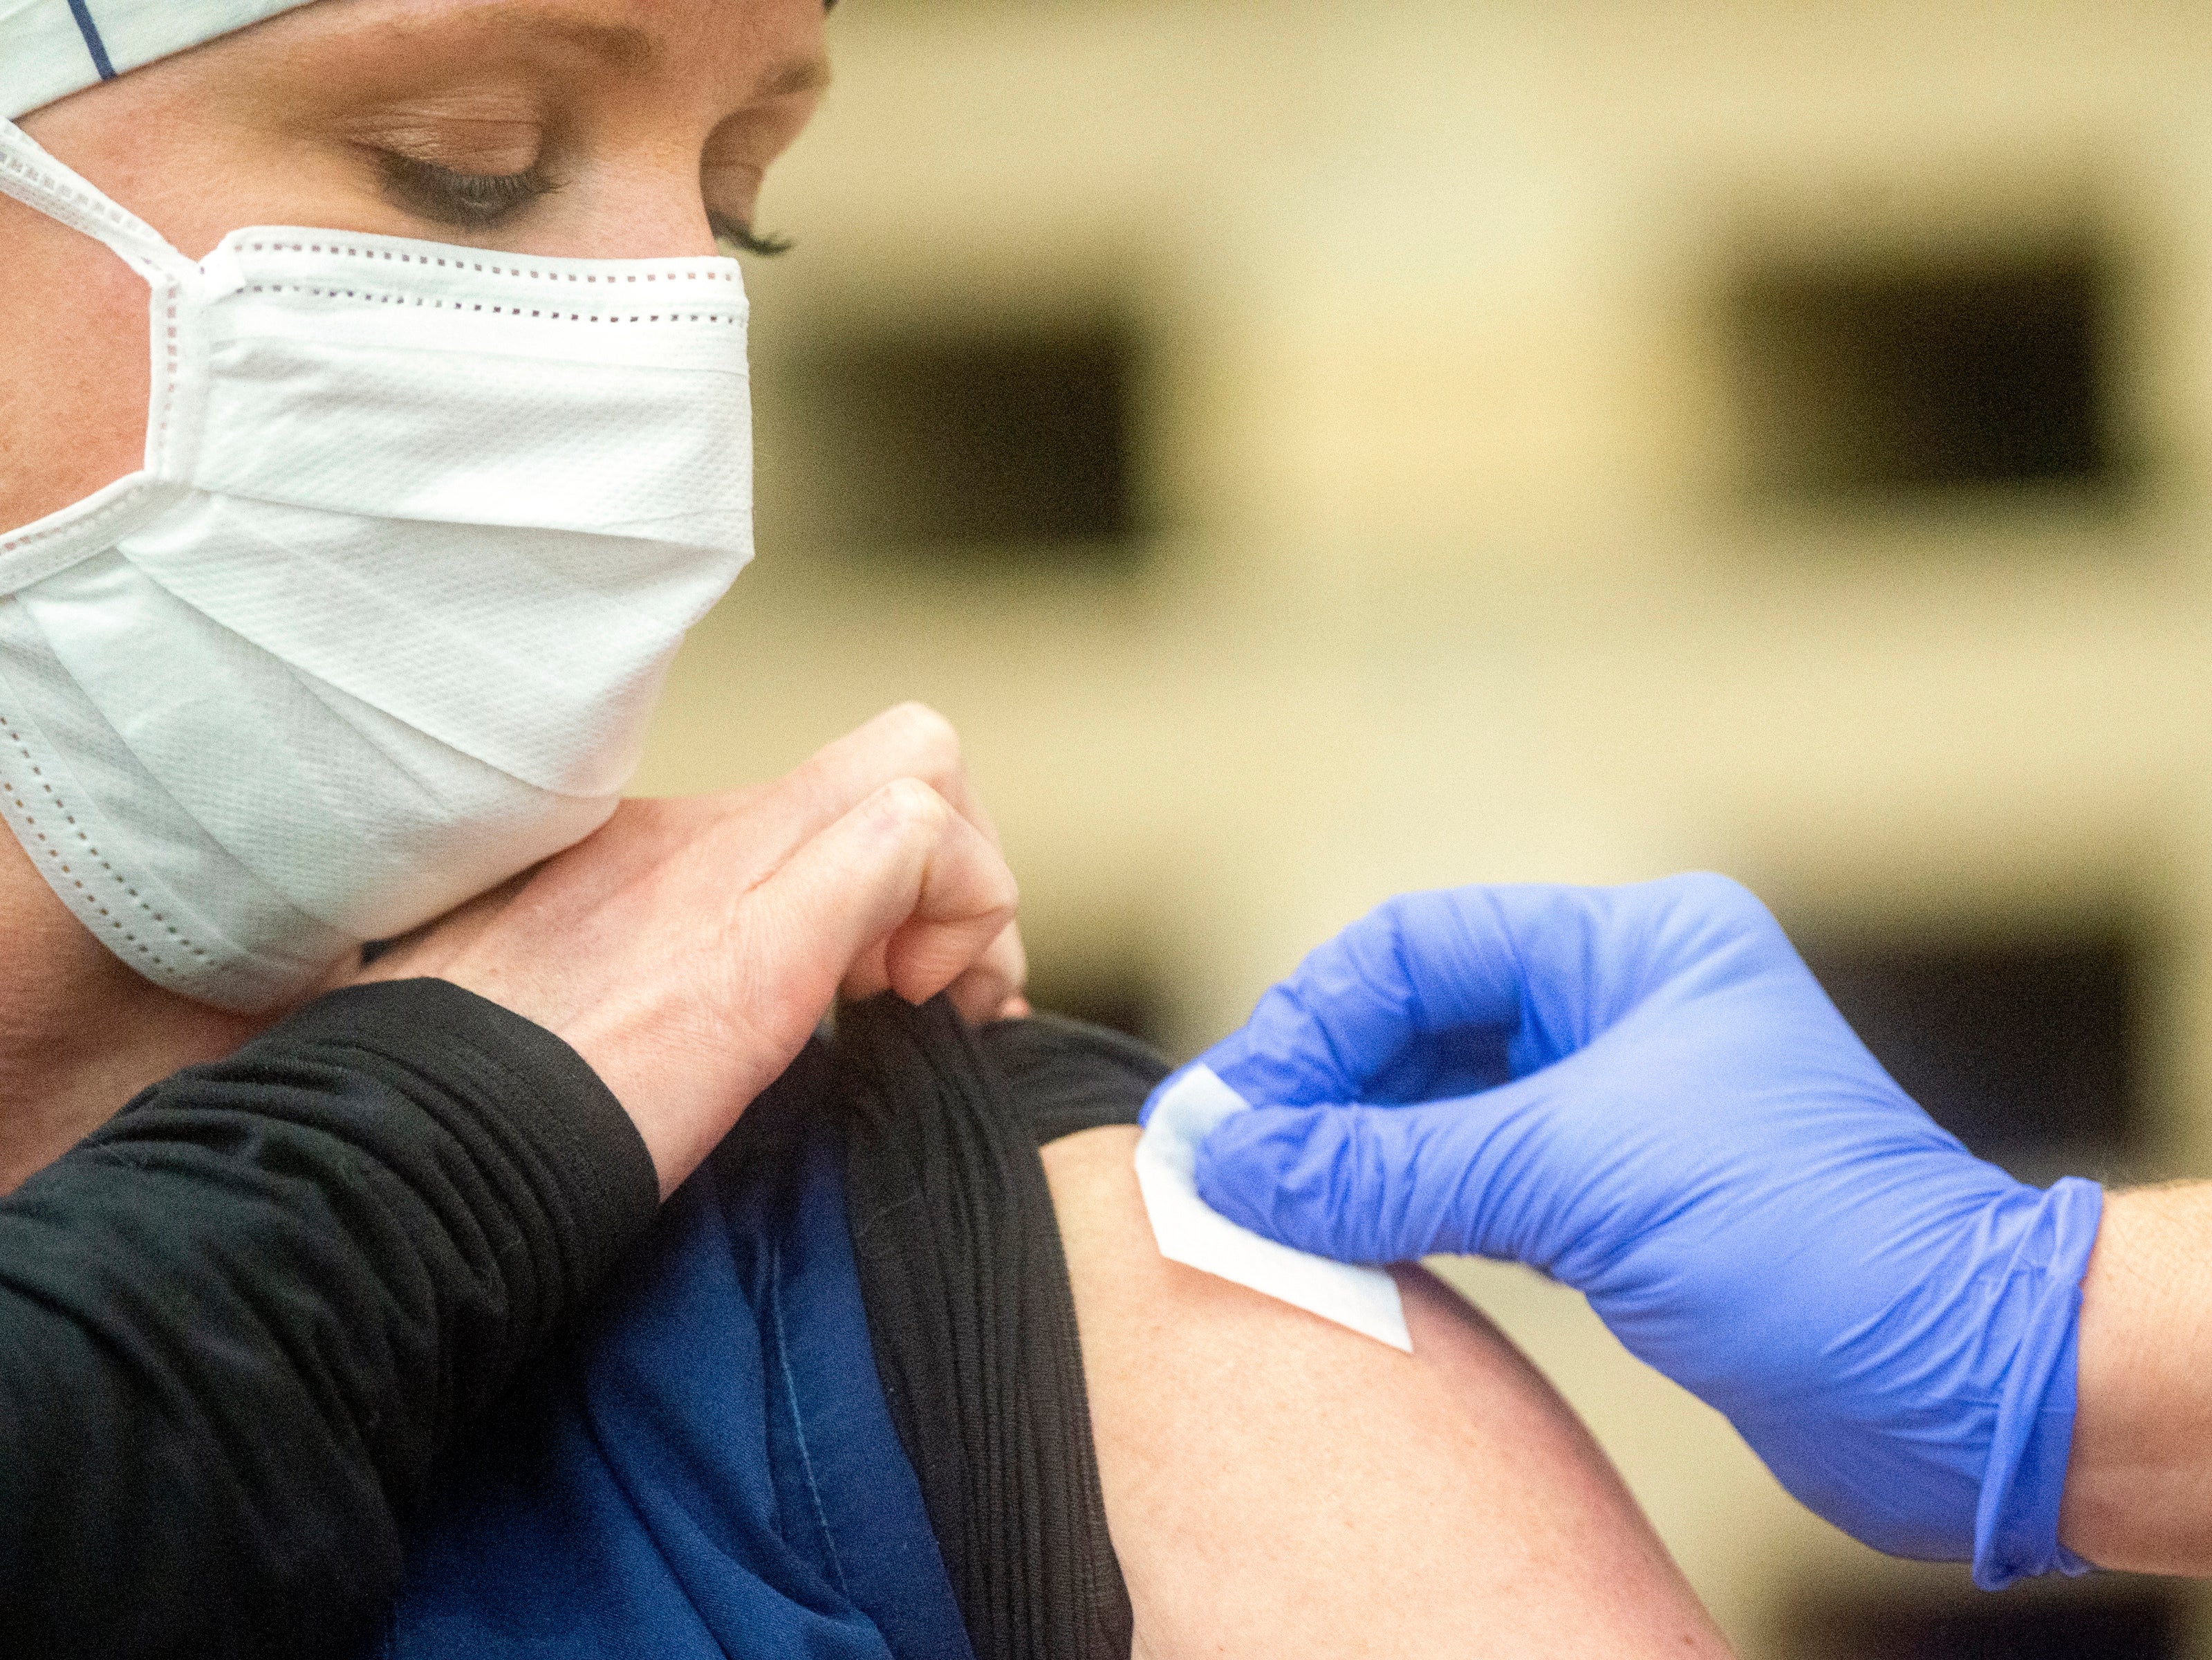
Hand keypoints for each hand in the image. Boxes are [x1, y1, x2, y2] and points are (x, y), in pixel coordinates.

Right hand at [362, 704, 1022, 1193]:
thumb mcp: (533, 1014)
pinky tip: (914, 1017)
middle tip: (929, 993)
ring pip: (926, 773)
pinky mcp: (762, 941)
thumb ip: (609, 986)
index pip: (823, 790)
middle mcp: (693, 832)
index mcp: (643, 851)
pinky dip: (962, 918)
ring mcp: (725, 869)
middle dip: (960, 870)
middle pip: (901, 754)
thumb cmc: (451, 1115)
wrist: (397, 1160)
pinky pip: (915, 841)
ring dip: (973, 898)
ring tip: (932, 1012)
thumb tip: (653, 1039)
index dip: (897, 869)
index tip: (884, 986)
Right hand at [1169, 875, 2102, 1585]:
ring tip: (1258, 1201)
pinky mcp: (1620, 1199)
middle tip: (1220, 1158)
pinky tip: (1336, 1234)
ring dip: (1348, 1151)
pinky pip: (1474, 1179)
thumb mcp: (1573, 1177)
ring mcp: (1622, 1104)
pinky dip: (1400, 1204)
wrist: (1960, 1390)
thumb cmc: (1811, 1241)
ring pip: (1441, 1104)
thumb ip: (1386, 1162)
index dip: (1310, 1022)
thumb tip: (1231, 1156)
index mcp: (1633, 947)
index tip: (1228, 1106)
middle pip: (1421, 1022)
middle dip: (1316, 1087)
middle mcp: (1624, 1007)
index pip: (1423, 949)